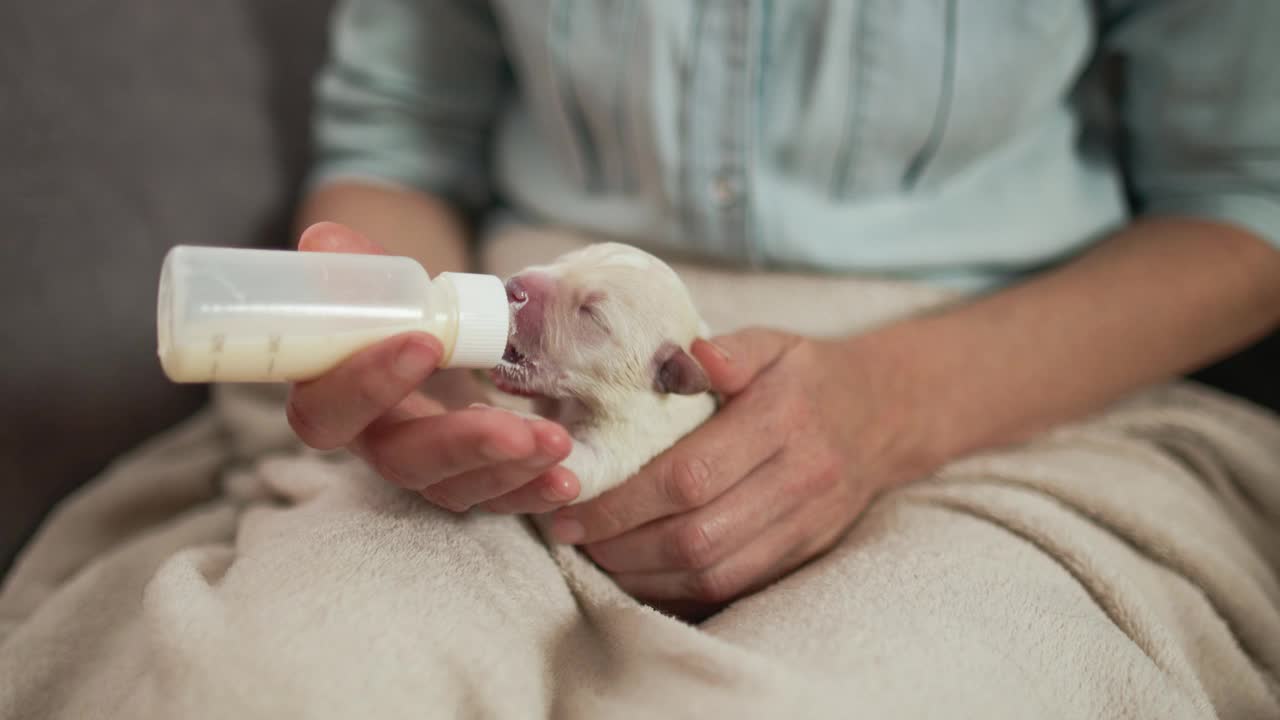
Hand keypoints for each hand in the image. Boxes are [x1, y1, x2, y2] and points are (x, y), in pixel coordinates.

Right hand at [285, 222, 579, 512]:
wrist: (436, 339)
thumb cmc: (398, 312)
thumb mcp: (381, 288)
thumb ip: (360, 273)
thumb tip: (324, 242)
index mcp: (334, 395)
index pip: (329, 409)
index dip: (368, 384)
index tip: (427, 343)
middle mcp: (375, 442)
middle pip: (403, 461)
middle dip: (463, 445)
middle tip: (517, 431)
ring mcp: (425, 468)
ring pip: (455, 488)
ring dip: (510, 471)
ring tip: (558, 444)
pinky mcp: (469, 481)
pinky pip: (498, 498)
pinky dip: (533, 491)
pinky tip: (567, 479)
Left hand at [548, 328, 937, 615]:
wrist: (887, 415)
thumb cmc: (809, 376)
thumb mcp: (774, 343)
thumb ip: (730, 349)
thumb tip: (687, 354)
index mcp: (782, 421)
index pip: (690, 476)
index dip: (624, 500)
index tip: (573, 504)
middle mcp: (799, 479)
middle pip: (697, 535)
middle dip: (622, 543)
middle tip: (572, 534)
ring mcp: (805, 524)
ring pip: (714, 571)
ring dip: (644, 574)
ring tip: (597, 555)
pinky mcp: (805, 554)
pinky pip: (735, 587)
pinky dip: (679, 589)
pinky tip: (641, 574)